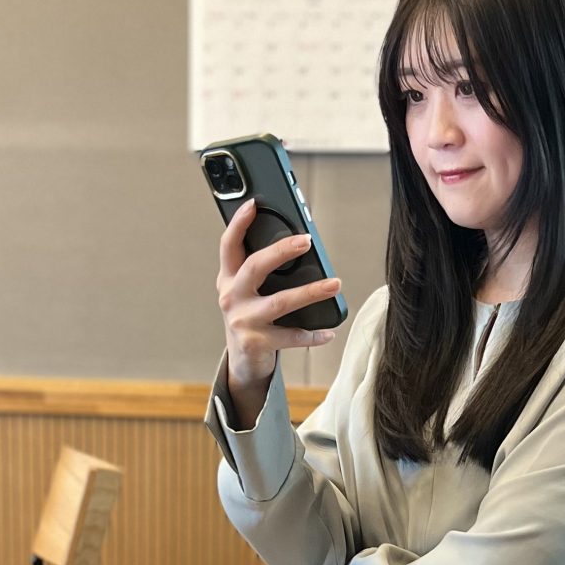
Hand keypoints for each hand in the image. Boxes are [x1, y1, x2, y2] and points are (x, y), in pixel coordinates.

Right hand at [217, 197, 341, 388]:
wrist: (242, 361)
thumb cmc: (251, 316)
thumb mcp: (248, 291)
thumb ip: (261, 269)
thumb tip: (298, 243)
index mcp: (229, 278)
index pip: (229, 245)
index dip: (239, 223)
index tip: (254, 204)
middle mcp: (232, 297)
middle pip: (255, 267)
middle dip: (281, 251)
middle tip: (307, 240)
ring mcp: (243, 321)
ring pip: (280, 302)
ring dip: (311, 292)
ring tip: (335, 284)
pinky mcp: (257, 343)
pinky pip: (291, 336)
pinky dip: (312, 335)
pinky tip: (329, 332)